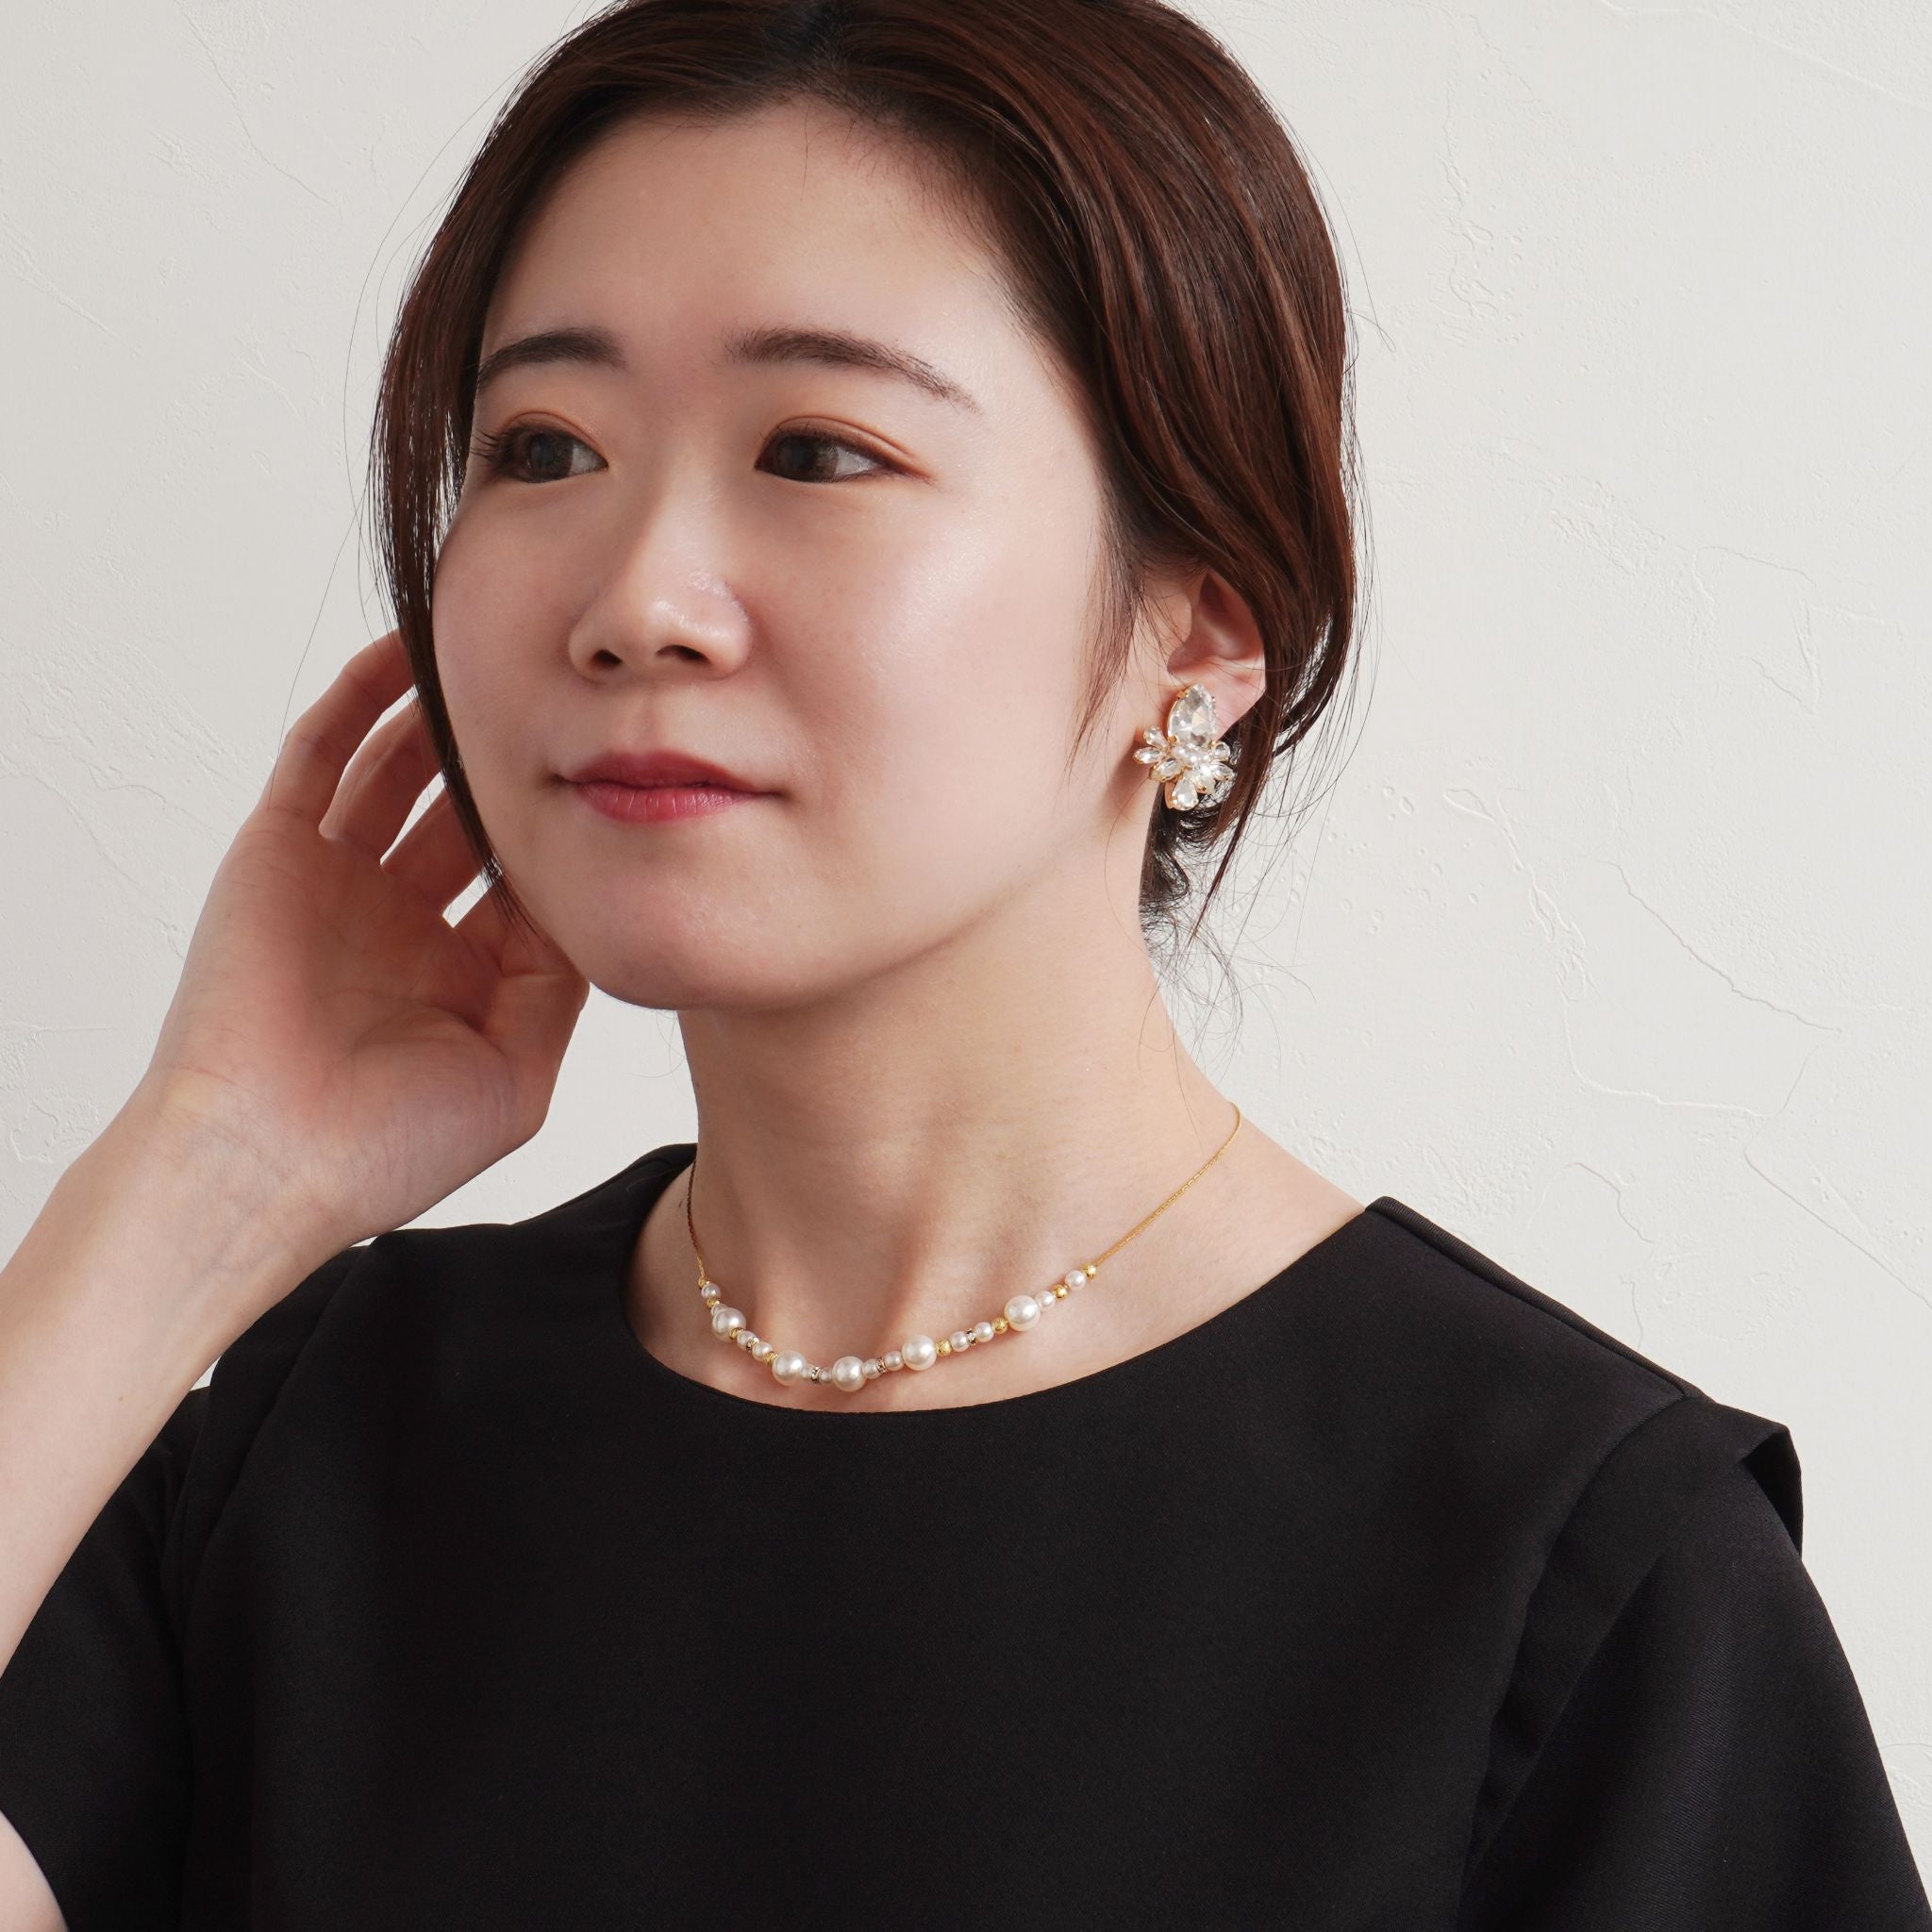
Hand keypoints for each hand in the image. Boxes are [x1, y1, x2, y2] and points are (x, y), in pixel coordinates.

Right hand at [134, 629, 588, 1259]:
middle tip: (570, 697)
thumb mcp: (516, 1073)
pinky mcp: (277, 850)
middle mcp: (401, 918)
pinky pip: (322, 753)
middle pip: (470, 813)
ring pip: (400, 770)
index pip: (528, 876)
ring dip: (443, 713)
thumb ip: (563, 987)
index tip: (623, 771)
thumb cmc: (388, 1145)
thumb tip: (598, 904)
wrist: (266, 1161)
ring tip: (497, 651)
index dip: (571, 829)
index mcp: (460, 972)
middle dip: (514, 762)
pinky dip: (361, 697)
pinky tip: (410, 649)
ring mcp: (337, 879)